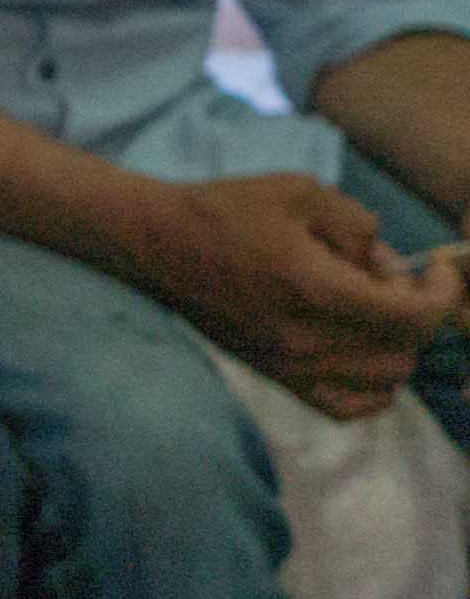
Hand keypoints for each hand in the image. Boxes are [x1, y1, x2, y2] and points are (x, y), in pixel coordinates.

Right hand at [127, 174, 458, 419]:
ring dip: (396, 347)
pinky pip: (349, 407)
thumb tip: (384, 265)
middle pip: (405, 351)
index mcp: (316, 289)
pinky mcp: (276, 376)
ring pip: (385, 382)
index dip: (444, 293)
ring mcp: (291, 366)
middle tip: (390, 280)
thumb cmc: (226, 210)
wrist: (157, 243)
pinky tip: (364, 354)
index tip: (437, 269)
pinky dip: (373, 388)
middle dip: (415, 314)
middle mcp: (307, 340)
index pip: (415, 317)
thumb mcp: (301, 191)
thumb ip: (360, 224)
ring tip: (372, 313)